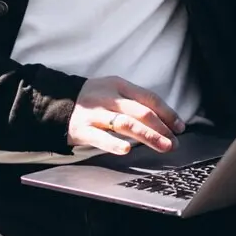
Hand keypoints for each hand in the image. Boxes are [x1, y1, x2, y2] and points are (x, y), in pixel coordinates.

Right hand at [67, 75, 185, 154]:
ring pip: (126, 123)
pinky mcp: (82, 129)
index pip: (149, 98)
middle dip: (162, 128)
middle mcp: (108, 97)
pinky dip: (114, 143)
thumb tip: (163, 120)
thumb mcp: (112, 91)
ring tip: (163, 147)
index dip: (167, 113)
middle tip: (175, 142)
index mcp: (118, 85)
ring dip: (148, 136)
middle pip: (141, 112)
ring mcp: (94, 113)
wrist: (55, 102)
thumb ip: (133, 101)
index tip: (180, 127)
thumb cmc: (91, 100)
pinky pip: (100, 137)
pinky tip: (127, 150)